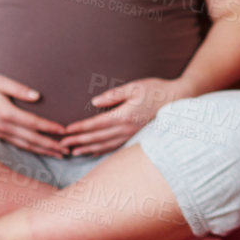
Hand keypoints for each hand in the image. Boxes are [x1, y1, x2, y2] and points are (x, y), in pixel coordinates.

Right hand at [0, 72, 68, 156]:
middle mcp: (2, 126)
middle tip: (67, 151)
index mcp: (5, 113)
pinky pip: (16, 145)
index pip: (32, 123)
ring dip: (43, 151)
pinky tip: (41, 151)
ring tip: (59, 155)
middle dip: (50, 146)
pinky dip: (31, 150)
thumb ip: (19, 89)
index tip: (64, 131)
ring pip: (24, 145)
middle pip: (31, 139)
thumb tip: (37, 96)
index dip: (49, 128)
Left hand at [59, 77, 190, 156]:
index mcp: (124, 115)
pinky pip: (115, 147)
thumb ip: (114, 95)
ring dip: (87, 149)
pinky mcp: (135, 136)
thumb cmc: (156, 90)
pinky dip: (102, 151)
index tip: (66, 131)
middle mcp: (126, 128)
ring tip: (73, 152)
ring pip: (105, 145)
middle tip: (61, 145)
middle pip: (97, 137)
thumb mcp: (135, 87)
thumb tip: (95, 102)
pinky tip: (93, 152)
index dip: (80, 128)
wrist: (178, 99)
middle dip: (78, 141)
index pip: (96, 124)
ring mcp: (131, 134)